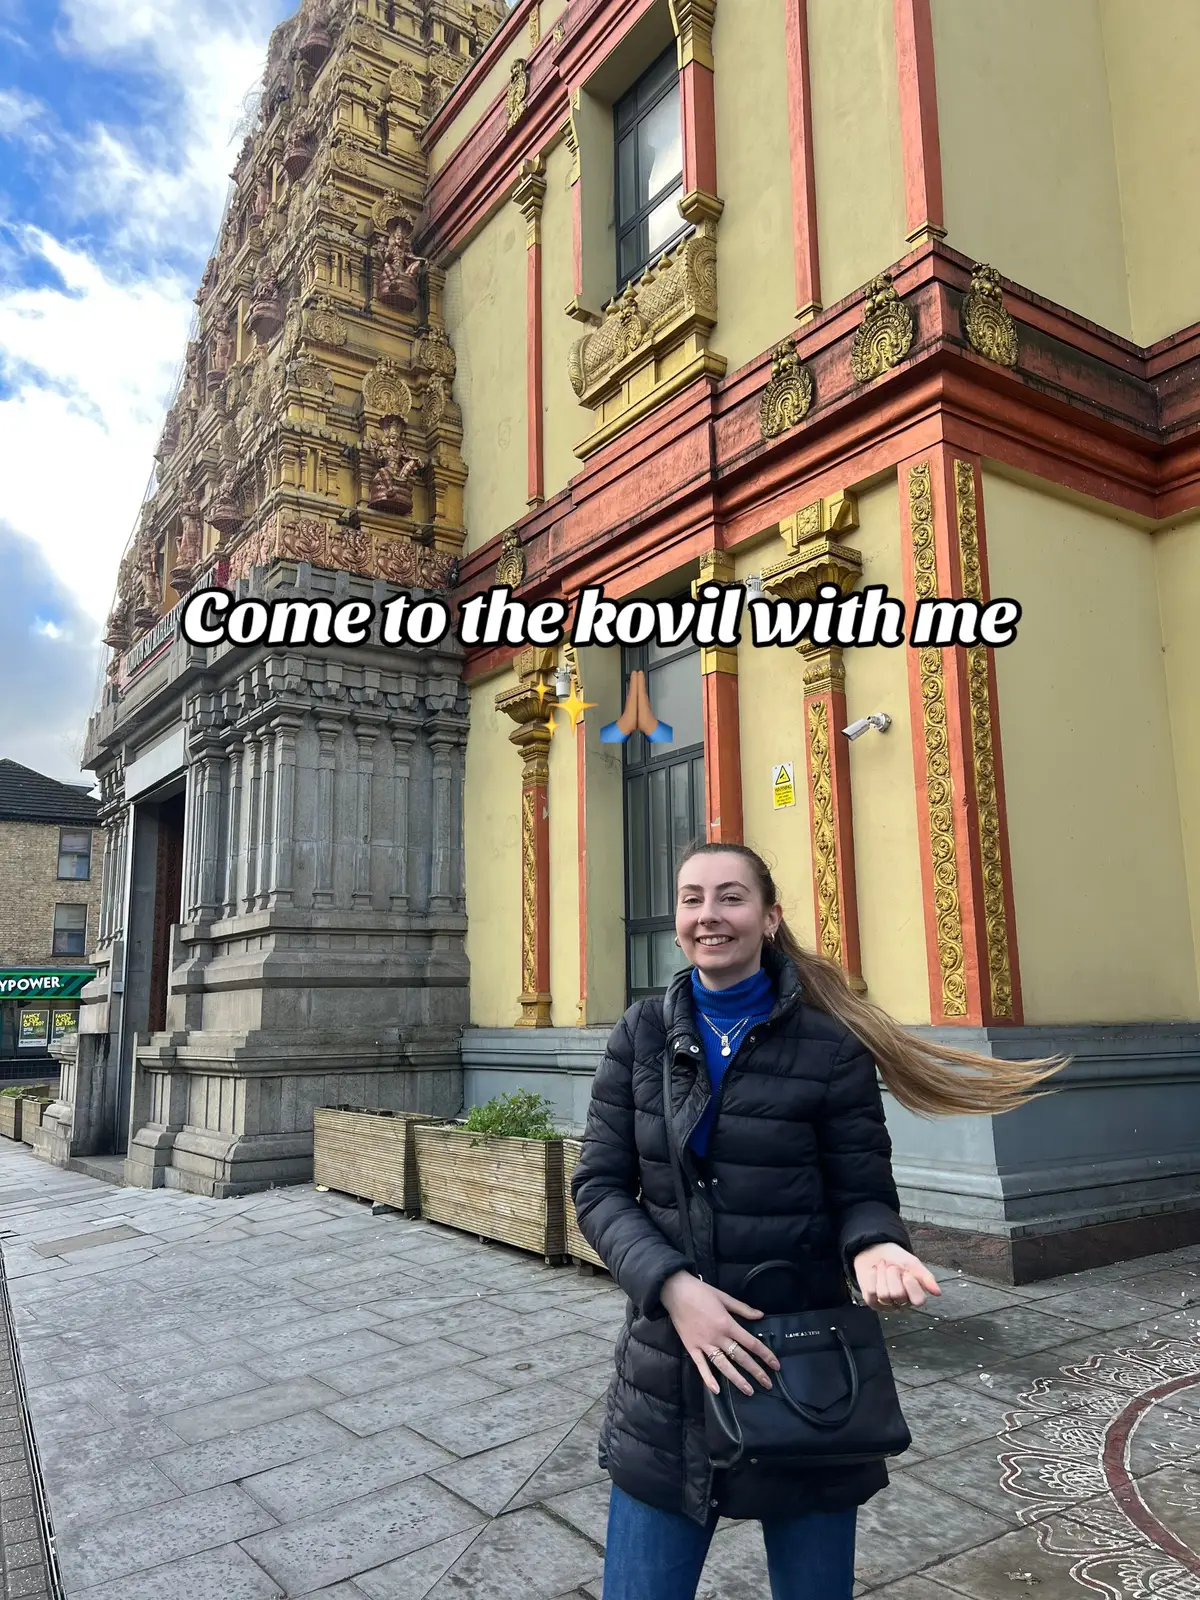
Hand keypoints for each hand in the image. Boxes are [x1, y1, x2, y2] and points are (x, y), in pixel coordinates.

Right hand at [660, 1271, 780, 1396]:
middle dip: (756, 1372)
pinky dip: (708, 1378)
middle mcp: (717, 1337)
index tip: (775, 1365)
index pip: (751, 1343)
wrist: (675, 1291)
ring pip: (723, 1365)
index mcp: (727, 1324)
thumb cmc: (701, 1292)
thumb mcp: (724, 1297)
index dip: (765, 1355)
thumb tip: (760, 1315)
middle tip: (768, 1384)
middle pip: (740, 1357)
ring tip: (749, 1391)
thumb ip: (743, 1308)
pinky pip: (701, 1366)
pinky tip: (716, 1390)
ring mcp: (704, 1344)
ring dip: (737, 1379)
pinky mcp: (691, 1347)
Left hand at [852, 1243, 940, 1310]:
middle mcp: (901, 1303)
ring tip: (883, 1267)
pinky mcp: (872, 1302)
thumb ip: (925, 1277)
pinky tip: (874, 1271)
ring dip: (882, 1274)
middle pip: (898, 1295)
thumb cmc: (896, 1259)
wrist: (875, 1250)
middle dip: (893, 1275)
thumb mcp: (912, 1264)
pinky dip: (872, 1277)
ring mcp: (886, 1304)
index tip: (906, 1272)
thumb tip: (938, 1293)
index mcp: (915, 1295)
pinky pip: (871, 1292)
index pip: (919, 1301)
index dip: (911, 1285)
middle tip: (892, 1267)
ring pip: (884, 1294)